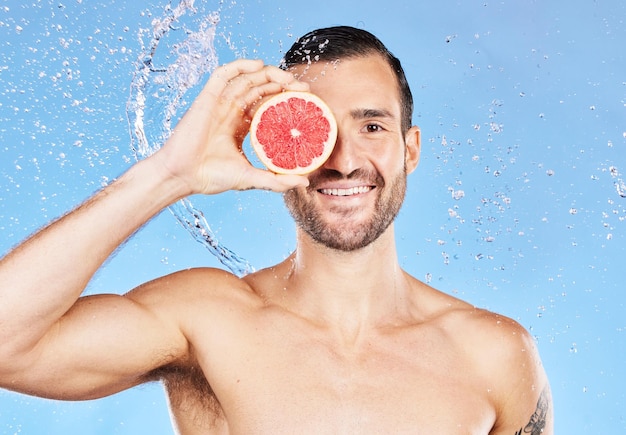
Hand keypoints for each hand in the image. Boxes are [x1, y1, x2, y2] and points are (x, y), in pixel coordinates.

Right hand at [152, 59, 310, 194]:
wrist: (183, 176)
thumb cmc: (211, 177)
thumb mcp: (250, 177)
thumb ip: (276, 180)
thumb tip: (304, 182)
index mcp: (240, 126)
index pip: (266, 105)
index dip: (284, 100)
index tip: (305, 102)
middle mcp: (230, 111)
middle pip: (259, 89)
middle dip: (282, 84)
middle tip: (303, 89)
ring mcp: (219, 103)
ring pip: (246, 79)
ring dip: (268, 74)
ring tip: (288, 79)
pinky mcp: (207, 98)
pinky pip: (223, 74)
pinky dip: (240, 65)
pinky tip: (259, 66)